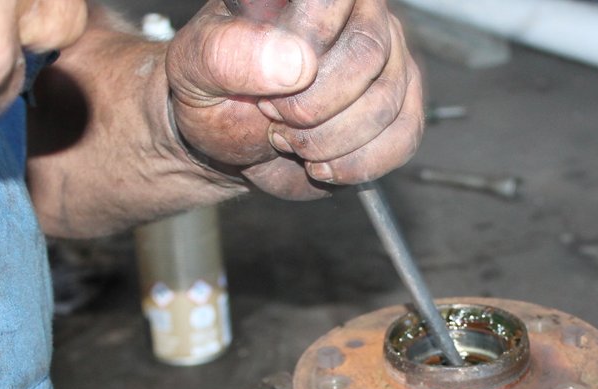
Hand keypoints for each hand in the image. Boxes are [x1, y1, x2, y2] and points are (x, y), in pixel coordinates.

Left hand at [164, 0, 423, 198]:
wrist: (226, 135)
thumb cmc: (213, 91)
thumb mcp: (194, 67)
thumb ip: (228, 53)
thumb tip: (294, 61)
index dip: (305, 45)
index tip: (268, 88)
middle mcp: (360, 13)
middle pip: (368, 54)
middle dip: (313, 106)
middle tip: (273, 117)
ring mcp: (388, 60)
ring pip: (385, 103)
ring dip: (328, 140)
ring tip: (288, 141)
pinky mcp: (402, 107)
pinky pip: (403, 137)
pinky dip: (356, 164)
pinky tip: (320, 163)